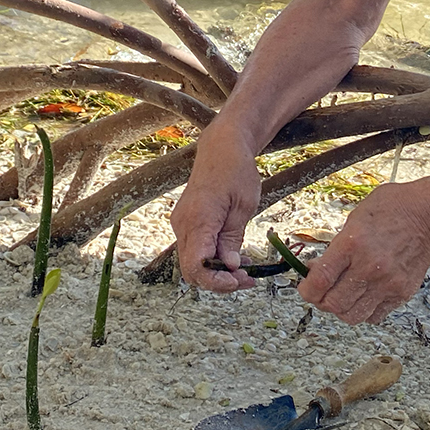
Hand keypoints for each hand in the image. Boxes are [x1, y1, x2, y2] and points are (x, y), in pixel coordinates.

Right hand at [172, 140, 261, 292]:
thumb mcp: (244, 206)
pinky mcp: (185, 223)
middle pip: (192, 269)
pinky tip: (234, 257)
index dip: (216, 281)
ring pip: (192, 262)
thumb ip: (233, 238)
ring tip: (246, 271)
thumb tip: (230, 267)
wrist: (221, 147)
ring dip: (217, 272)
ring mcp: (181, 224)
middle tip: (248, 280)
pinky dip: (212, 259)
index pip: (196, 265)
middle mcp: (182, 224)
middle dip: (218, 281)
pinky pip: (195, 250)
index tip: (239, 281)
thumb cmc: (236, 171)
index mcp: (198, 219)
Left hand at [298, 183, 429, 323]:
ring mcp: (387, 283)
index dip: (306, 290)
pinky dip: (364, 310)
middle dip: (320, 300)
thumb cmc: (393, 209)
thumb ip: (335, 247)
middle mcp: (369, 267)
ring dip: (341, 309)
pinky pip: (374, 316)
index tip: (304, 288)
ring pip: (352, 316)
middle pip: (333, 304)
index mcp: (353, 243)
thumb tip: (315, 270)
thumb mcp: (355, 218)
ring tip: (342, 295)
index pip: (319, 281)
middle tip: (321, 292)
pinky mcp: (401, 293)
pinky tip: (363, 295)